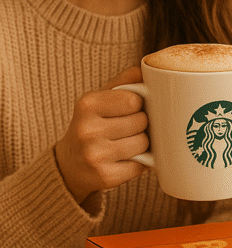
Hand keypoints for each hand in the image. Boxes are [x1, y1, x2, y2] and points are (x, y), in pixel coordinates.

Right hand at [54, 67, 148, 205]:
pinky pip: (140, 166)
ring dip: (141, 144)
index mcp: (87, 104)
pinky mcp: (105, 177)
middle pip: (141, 122)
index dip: (137, 105)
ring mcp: (95, 155)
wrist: (69, 163)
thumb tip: (147, 69)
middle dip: (140, 124)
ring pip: (143, 143)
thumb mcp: (100, 98)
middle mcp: (88, 130)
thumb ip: (124, 81)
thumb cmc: (92, 124)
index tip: (129, 109)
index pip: (133, 100)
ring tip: (126, 143)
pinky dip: (138, 163)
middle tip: (127, 128)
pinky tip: (124, 159)